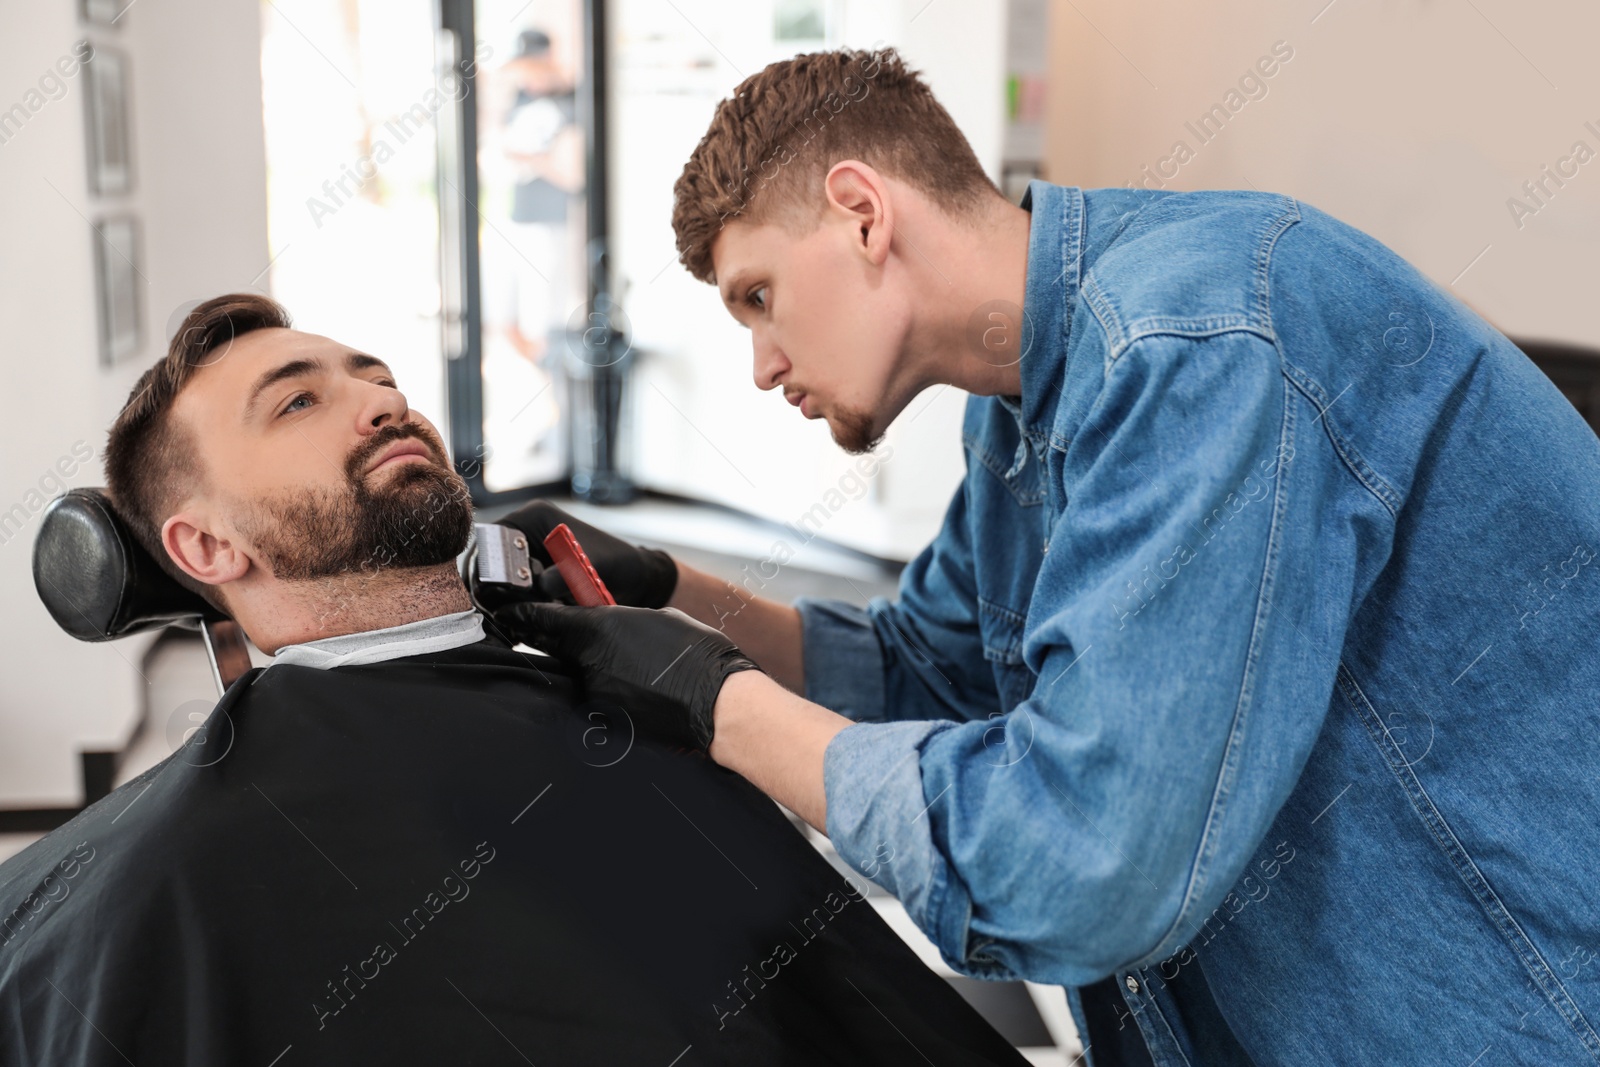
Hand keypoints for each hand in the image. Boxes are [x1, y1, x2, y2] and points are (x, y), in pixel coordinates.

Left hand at [492, 602, 760, 751]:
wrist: (720, 703)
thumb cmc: (697, 654)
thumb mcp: (657, 619)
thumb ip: (621, 620)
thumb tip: (608, 626)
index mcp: (597, 630)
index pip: (541, 620)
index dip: (522, 615)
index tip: (508, 614)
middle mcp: (587, 665)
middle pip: (561, 652)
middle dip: (570, 647)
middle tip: (596, 645)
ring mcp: (595, 698)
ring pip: (583, 680)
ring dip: (601, 675)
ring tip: (640, 676)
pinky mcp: (607, 725)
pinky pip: (601, 704)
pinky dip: (616, 698)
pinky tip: (645, 697)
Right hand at [494, 499, 677, 606]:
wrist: (633, 580)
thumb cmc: (617, 564)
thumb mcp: (591, 567)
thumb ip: (565, 573)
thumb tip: (538, 586)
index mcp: (534, 517)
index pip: (494, 538)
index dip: (491, 565)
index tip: (495, 592)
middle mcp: (524, 532)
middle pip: (488, 560)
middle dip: (492, 589)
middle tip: (502, 614)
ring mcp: (526, 554)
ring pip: (495, 580)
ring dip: (500, 603)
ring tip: (511, 624)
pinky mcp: (530, 576)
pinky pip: (508, 593)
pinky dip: (511, 609)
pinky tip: (518, 627)